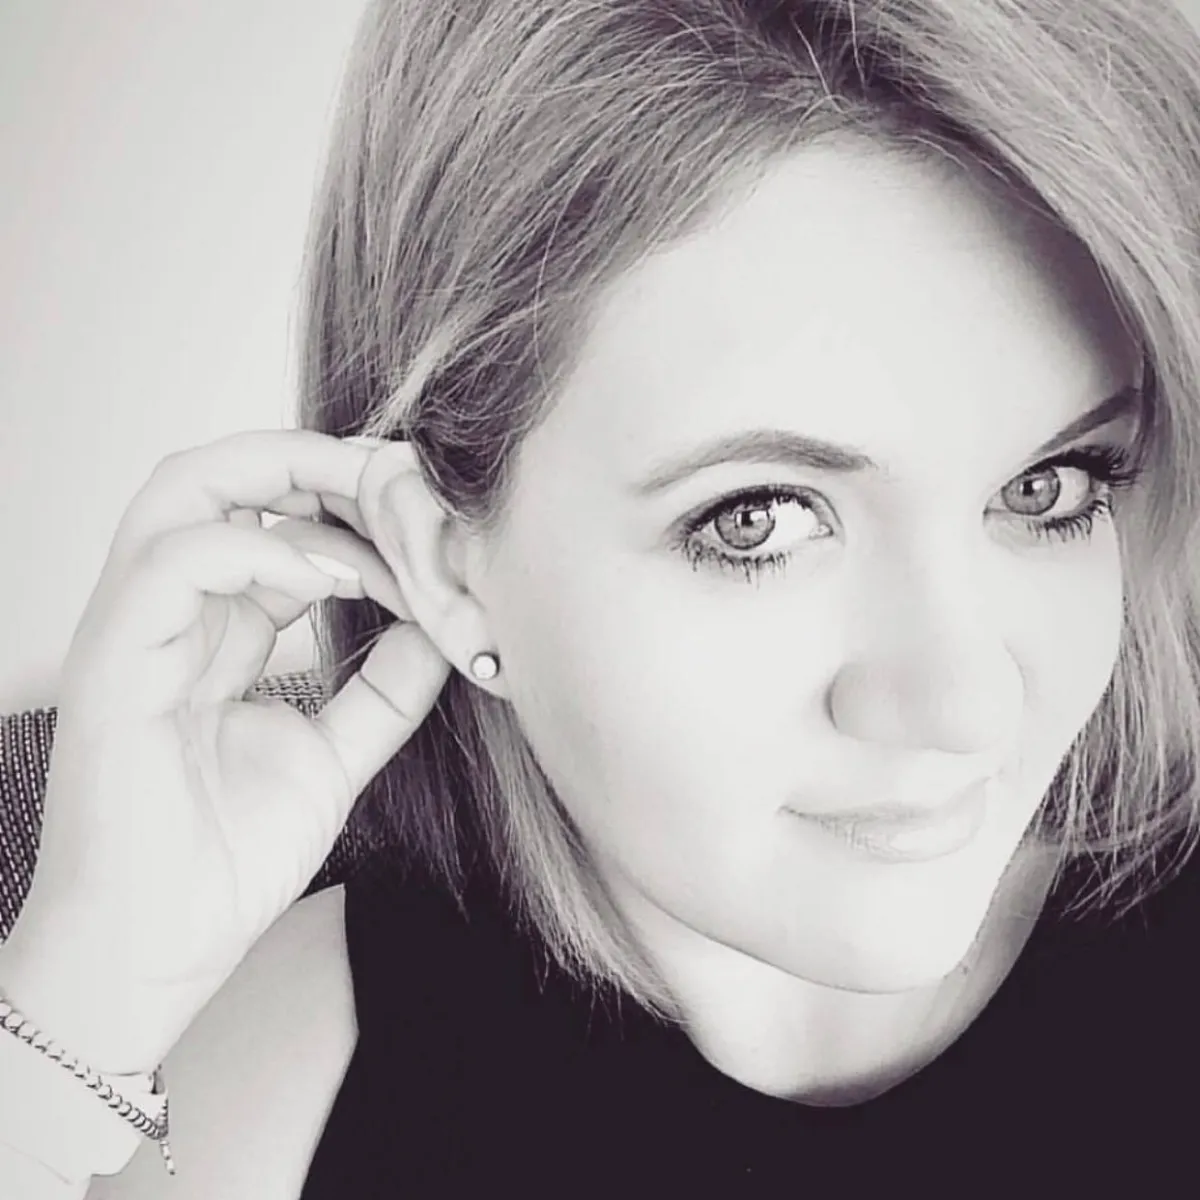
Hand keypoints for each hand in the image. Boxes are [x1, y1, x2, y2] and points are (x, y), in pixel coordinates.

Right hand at [0, 430, 450, 1073]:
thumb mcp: (334, 758)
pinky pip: (173, 563)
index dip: (350, 505)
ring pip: (186, 492)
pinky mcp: (114, 664)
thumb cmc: (225, 862)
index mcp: (219, 632)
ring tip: (371, 510)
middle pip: (222, 479)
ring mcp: (135, 632)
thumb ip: (383, 691)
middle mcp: (173, 616)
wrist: (158, 954)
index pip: (275, 523)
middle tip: (399, 476)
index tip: (424, 516)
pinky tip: (331, 577)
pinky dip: (257, 551)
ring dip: (289, 481)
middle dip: (315, 459)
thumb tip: (438, 631)